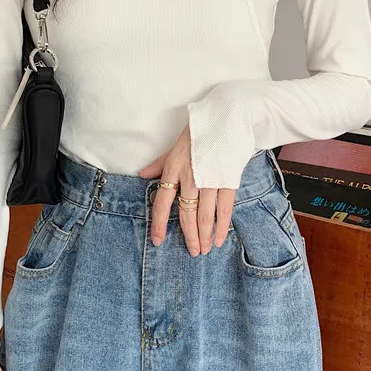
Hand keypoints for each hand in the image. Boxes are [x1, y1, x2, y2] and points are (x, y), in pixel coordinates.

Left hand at [138, 123, 235, 256]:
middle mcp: (190, 177)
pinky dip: (221, 226)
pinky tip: (219, 239)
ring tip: (204, 250)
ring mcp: (210, 180)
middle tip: (192, 252)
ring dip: (204, 236)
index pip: (162, 203)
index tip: (158, 241)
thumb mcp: (174, 147)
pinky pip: (224, 209)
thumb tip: (142, 175)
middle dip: (189, 237)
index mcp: (174, 169)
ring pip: (205, 216)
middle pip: (187, 215)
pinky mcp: (228, 180)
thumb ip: (159, 164)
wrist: (226, 118)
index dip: (159, 224)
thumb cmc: (199, 132)